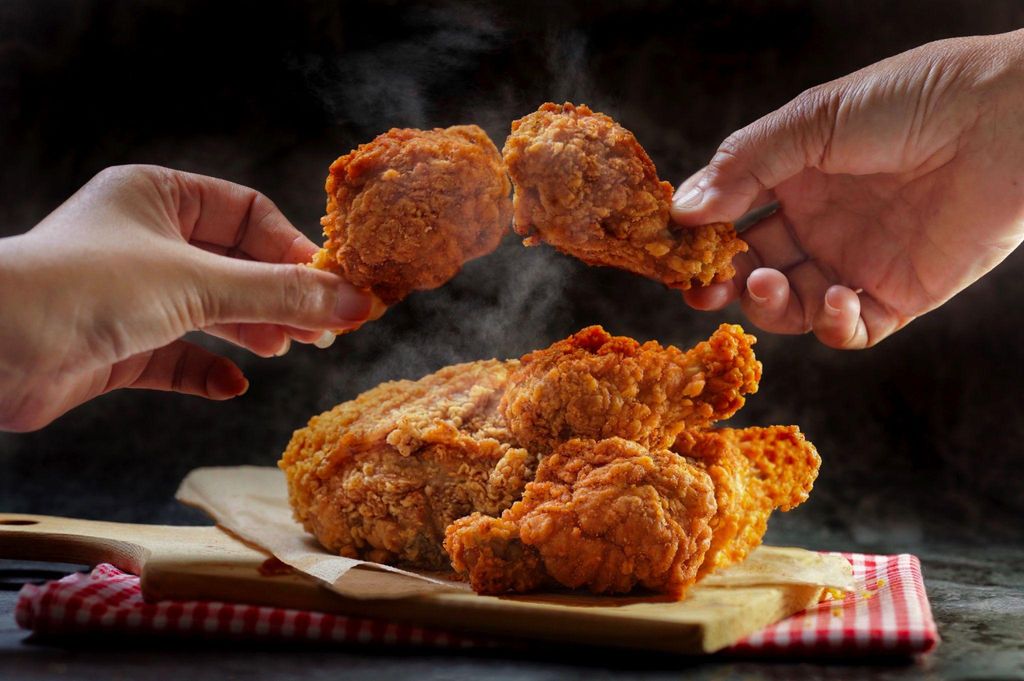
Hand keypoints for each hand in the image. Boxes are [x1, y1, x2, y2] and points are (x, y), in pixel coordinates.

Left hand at [0, 165, 372, 430]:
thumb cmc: (85, 287)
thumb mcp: (198, 282)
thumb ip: (280, 294)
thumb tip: (356, 303)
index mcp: (158, 197)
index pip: (248, 214)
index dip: (293, 250)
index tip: (333, 286)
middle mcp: (144, 240)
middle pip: (235, 265)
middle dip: (279, 297)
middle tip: (322, 329)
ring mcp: (130, 294)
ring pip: (211, 310)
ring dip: (250, 332)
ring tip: (285, 350)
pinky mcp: (117, 344)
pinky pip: (177, 355)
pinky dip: (207, 370)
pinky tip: (230, 386)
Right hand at [671, 30, 1023, 348]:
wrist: (1002, 120)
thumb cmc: (910, 102)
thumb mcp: (810, 122)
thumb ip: (742, 168)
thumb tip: (681, 211)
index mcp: (797, 179)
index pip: (733, 219)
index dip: (702, 238)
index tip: (674, 249)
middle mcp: (823, 225)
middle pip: (753, 270)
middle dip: (722, 283)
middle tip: (699, 289)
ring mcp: (858, 262)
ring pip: (791, 306)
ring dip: (768, 304)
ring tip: (765, 281)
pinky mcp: (900, 296)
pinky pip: (850, 330)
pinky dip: (831, 324)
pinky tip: (834, 296)